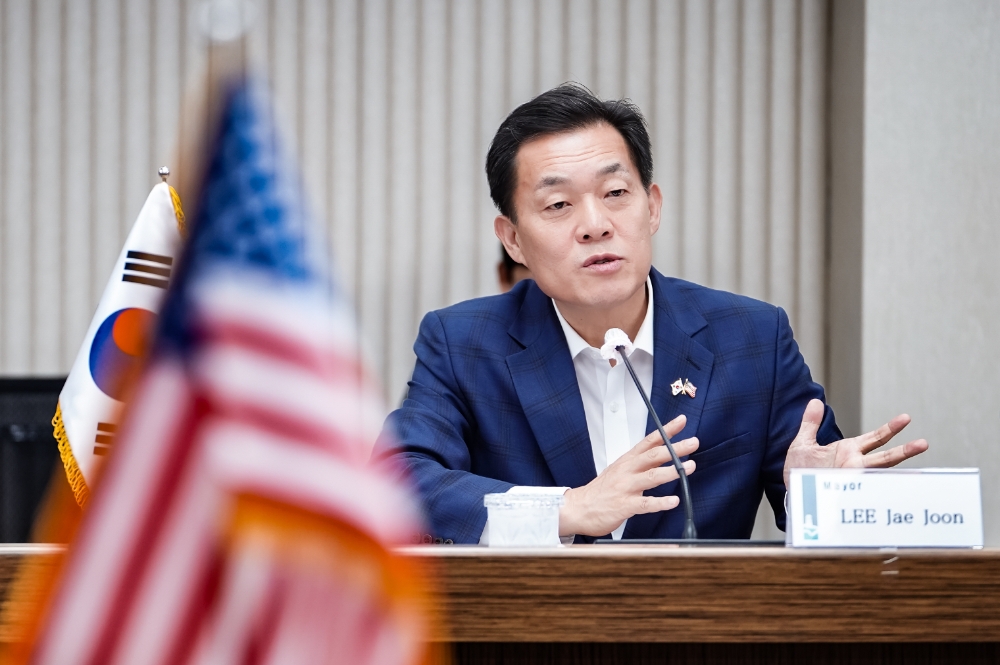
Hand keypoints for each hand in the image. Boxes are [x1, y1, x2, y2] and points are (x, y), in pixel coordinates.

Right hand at [560, 414, 697, 536]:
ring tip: (689, 467)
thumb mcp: (620, 469)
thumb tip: (661, 454)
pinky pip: (645, 503)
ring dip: (672, 471)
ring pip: (651, 476)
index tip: (682, 421)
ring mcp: (625, 487)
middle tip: (692, 442)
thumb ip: (640, 462)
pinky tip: (673, 501)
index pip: (649, 441)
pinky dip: (660, 502)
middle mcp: (627, 470)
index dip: (666, 430)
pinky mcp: (624, 505)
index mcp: (627, 460)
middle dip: (675, 448)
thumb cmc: (602, 490)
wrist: (579, 507)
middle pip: (653, 455)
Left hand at [783, 399, 928, 487]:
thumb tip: (816, 401)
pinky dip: (877, 489)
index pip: (875, 438)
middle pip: (886, 457)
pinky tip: (890, 489)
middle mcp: (855, 464)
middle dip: (905, 451)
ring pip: (878, 473)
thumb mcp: (803, 442)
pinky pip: (865, 489)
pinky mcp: (845, 490)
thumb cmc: (799, 469)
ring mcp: (852, 478)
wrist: (791, 489)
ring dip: (894, 470)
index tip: (906, 419)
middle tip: (924, 443)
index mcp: (848, 451)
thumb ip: (811, 422)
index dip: (891, 428)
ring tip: (916, 471)